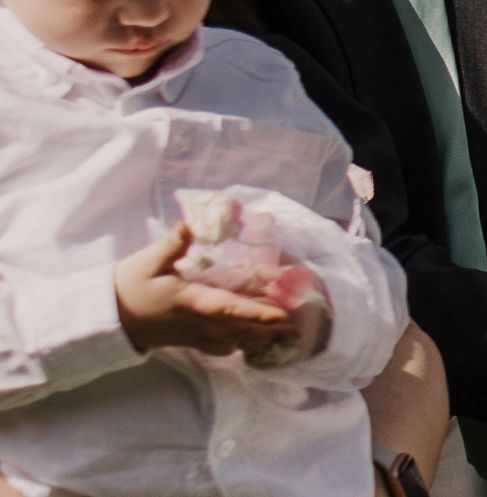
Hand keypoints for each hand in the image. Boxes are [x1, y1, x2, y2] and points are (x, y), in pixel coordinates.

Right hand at [114, 221, 295, 356]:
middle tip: (299, 331)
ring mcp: (194, 334)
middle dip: (270, 331)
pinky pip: (219, 347)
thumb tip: (192, 220)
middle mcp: (197, 322)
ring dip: (259, 340)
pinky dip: (239, 345)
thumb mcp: (148, 261)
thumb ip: (174, 243)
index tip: (280, 316)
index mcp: (191, 301)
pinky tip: (253, 343)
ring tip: (286, 338)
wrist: (106, 319)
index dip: (256, 313)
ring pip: (233, 341)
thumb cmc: (127, 287)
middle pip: (241, 330)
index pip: (229, 307)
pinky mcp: (188, 341)